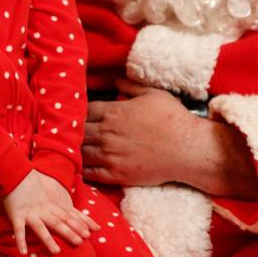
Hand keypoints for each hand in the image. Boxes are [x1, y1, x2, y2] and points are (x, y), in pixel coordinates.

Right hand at [3, 170, 97, 254]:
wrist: (14, 172)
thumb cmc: (28, 182)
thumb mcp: (44, 193)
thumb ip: (52, 202)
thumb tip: (63, 209)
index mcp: (50, 205)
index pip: (68, 215)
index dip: (80, 223)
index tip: (92, 231)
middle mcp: (43, 209)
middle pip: (58, 222)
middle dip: (70, 232)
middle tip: (82, 241)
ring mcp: (30, 212)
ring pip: (41, 228)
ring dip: (48, 239)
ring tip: (56, 251)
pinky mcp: (17, 214)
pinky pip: (19, 229)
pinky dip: (20, 241)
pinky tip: (23, 252)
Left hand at [82, 79, 198, 186]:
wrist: (187, 149)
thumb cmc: (173, 119)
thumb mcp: (153, 94)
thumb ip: (130, 87)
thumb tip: (115, 82)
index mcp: (114, 112)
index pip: (83, 110)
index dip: (78, 112)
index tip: (77, 114)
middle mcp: (107, 133)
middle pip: (78, 132)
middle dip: (73, 131)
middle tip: (70, 132)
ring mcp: (110, 155)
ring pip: (80, 152)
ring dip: (75, 149)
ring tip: (72, 149)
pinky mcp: (116, 174)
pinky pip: (89, 173)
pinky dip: (81, 169)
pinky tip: (79, 166)